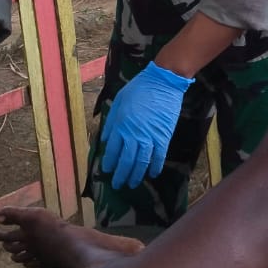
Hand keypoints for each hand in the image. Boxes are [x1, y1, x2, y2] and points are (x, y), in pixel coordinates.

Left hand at [100, 61, 191, 189]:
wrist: (162, 83)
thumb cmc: (138, 89)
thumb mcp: (119, 101)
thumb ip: (111, 121)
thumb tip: (103, 140)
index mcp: (120, 125)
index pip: (112, 150)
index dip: (109, 162)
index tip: (106, 170)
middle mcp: (133, 134)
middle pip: (125, 160)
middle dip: (120, 175)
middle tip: (117, 184)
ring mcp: (149, 137)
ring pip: (141, 162)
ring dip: (136, 175)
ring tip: (132, 184)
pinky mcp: (163, 137)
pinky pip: (159, 156)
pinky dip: (155, 166)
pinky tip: (152, 174)